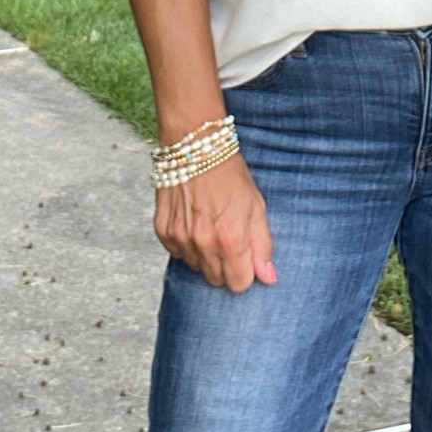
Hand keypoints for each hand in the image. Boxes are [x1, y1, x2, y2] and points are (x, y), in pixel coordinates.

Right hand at [154, 153, 276, 291]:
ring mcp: (180, 239)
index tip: (245, 256)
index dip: (244, 272)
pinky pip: (177, 254)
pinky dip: (186, 244)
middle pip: (216, 280)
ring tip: (209, 226)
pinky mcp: (163, 232)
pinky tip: (192, 221)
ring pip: (196, 268)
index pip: (239, 284)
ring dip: (205, 255)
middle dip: (225, 266)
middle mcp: (203, 244)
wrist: (195, 147)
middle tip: (227, 237)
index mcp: (231, 239)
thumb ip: (263, 245)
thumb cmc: (230, 174)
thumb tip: (269, 278)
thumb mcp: (256, 206)